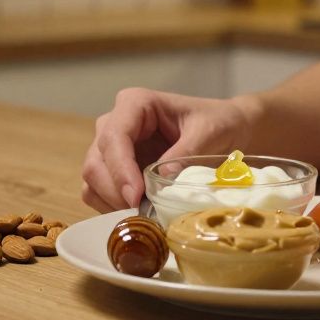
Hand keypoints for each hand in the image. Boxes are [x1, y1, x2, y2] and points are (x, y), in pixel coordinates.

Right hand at [81, 88, 255, 212]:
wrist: (226, 129)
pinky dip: (113, 207)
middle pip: (96, 161)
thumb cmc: (218, 123)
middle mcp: (115, 123)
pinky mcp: (115, 170)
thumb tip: (159, 182)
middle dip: (115, 191)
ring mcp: (112, 148)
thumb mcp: (209, 133)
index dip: (120, 169)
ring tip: (144, 214)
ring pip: (93, 179)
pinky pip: (99, 192)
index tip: (136, 196)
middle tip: (142, 213)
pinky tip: (139, 213)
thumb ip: (185, 155)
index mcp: (135, 104)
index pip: (114, 137)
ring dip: (112, 202)